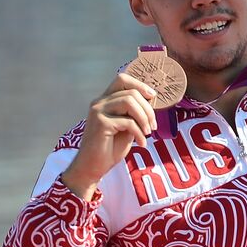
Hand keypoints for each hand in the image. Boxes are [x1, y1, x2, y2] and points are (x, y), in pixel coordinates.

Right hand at [60, 73, 158, 200]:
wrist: (93, 167)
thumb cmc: (110, 147)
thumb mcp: (126, 125)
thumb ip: (134, 112)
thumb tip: (151, 100)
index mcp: (105, 100)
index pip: (122, 79)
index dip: (140, 84)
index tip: (152, 97)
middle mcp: (99, 102)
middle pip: (131, 92)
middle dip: (148, 108)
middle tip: (153, 125)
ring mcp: (98, 111)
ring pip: (130, 102)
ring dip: (145, 117)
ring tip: (148, 132)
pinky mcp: (100, 123)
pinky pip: (128, 122)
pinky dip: (139, 133)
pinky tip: (141, 143)